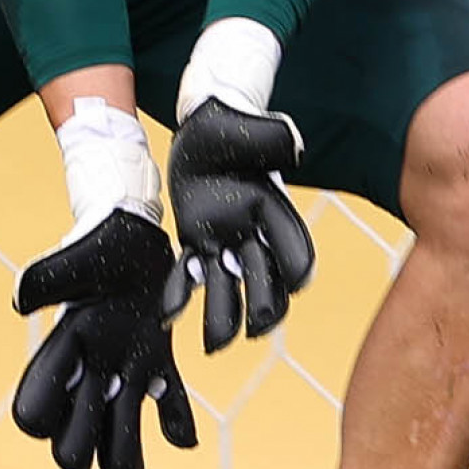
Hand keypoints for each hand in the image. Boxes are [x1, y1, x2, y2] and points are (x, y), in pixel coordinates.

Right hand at [12, 209, 196, 468]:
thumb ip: (48, 278)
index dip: (44, 420)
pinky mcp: (156, 360)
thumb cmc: (104, 238)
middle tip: (113, 431)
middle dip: (86, 451)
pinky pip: (168, 409)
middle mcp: (89, 371)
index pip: (34, 410)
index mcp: (65, 350)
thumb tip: (20, 303)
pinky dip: (177, 428)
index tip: (69, 397)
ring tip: (150, 440)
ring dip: (128, 453)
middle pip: (71, 444)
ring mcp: (123, 370)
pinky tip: (184, 432)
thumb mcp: (77, 259)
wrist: (136, 224)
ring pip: (116, 442)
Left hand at [161, 97, 315, 350]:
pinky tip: (169, 315)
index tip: (300, 283)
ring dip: (225, 317)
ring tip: (213, 344)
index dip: (299, 265)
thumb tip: (293, 146)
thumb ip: (275, 139)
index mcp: (273, 206)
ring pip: (231, 287)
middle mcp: (253, 231)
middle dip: (265, 307)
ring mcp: (225, 239)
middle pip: (267, 280)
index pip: (295, 245)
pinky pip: (191, 273)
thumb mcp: (254, 128)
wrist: (207, 124)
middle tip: (256, 330)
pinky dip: (182, 293)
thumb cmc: (233, 124)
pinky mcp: (197, 240)